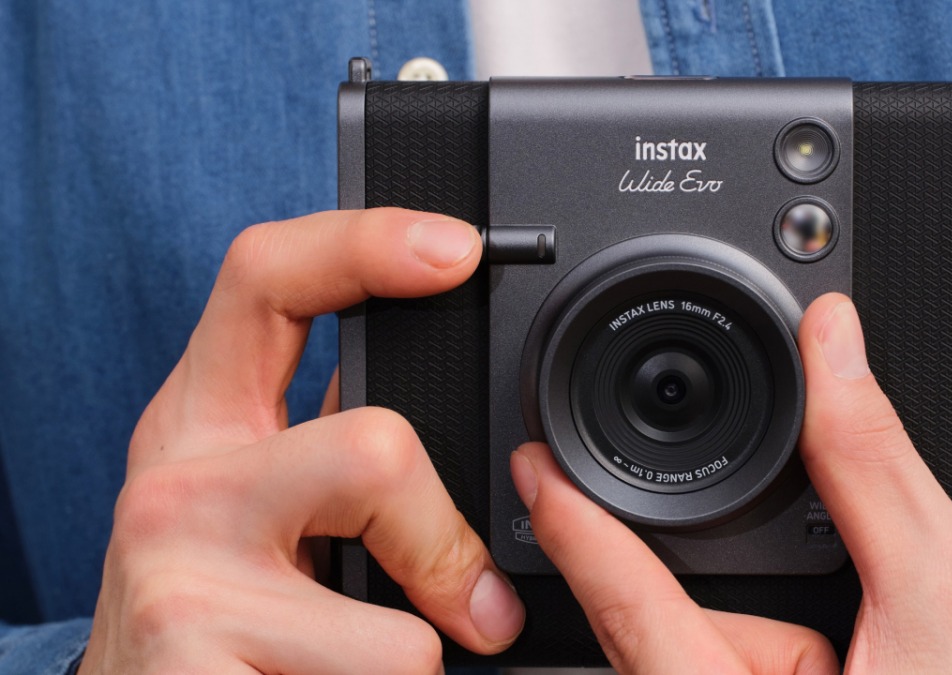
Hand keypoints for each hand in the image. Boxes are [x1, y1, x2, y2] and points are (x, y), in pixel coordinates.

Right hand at [81, 208, 523, 672]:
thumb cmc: (214, 614)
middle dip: (443, 545)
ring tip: (355, 666)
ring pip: (401, 613)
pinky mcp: (190, 661)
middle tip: (469, 605)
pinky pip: (383, 674)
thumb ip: (327, 445)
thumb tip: (459, 410)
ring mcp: (178, 574)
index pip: (268, 278)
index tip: (458, 251)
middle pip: (378, 449)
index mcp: (204, 417)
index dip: (366, 244)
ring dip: (417, 658)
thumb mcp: (254, 508)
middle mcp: (179, 478)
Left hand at [510, 293, 951, 673]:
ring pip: (702, 654)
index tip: (539, 474)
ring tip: (880, 652)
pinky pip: (730, 670)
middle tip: (823, 602)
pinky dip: (766, 641)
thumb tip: (833, 346)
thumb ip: (875, 464)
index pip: (633, 613)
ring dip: (765, 624)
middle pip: (665, 635)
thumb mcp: (951, 591)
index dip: (580, 534)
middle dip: (722, 590)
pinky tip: (848, 650)